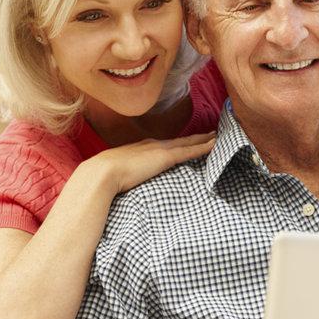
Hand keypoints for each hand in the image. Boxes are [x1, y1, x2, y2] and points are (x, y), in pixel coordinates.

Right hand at [90, 131, 216, 194]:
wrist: (102, 173)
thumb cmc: (105, 178)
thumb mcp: (118, 174)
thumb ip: (127, 176)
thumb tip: (126, 185)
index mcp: (142, 148)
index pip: (166, 144)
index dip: (178, 142)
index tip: (188, 140)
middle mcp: (153, 144)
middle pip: (180, 140)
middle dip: (195, 137)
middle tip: (211, 133)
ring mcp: (160, 149)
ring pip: (188, 143)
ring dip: (203, 140)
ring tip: (216, 136)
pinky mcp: (165, 157)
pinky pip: (190, 151)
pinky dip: (203, 147)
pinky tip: (214, 145)